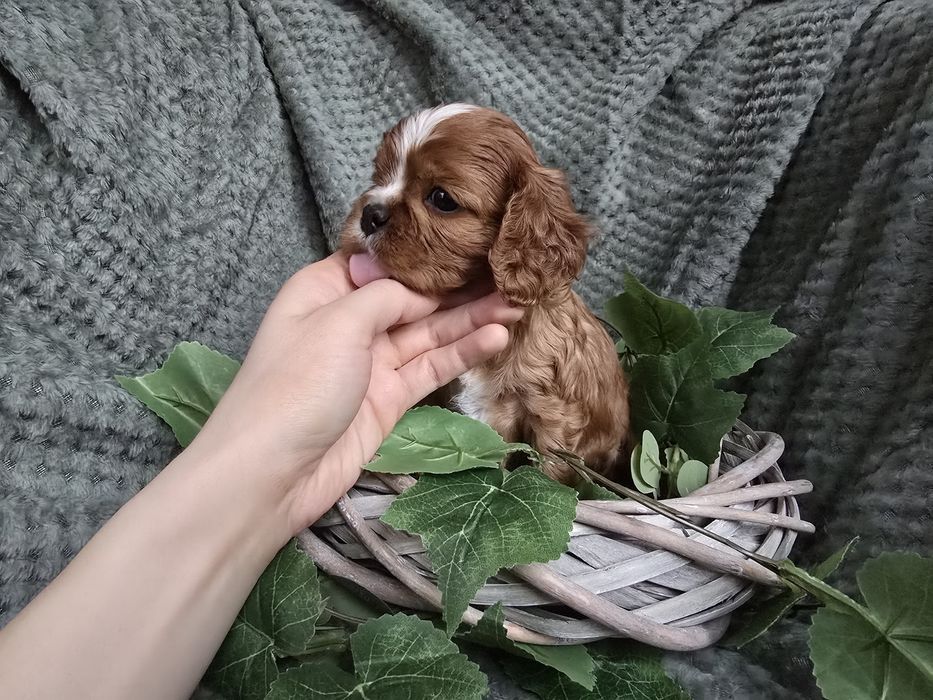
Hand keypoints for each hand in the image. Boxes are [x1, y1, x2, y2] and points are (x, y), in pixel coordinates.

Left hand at [191, 251, 521, 532]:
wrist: (271, 472)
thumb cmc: (295, 384)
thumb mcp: (338, 321)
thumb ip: (387, 296)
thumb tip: (423, 287)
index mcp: (325, 288)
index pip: (385, 262)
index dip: (427, 252)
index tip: (472, 238)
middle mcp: (350, 320)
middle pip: (413, 296)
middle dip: (459, 286)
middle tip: (510, 272)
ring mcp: (372, 361)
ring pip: (429, 332)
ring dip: (471, 318)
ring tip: (517, 302)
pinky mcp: (390, 398)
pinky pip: (431, 367)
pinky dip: (463, 352)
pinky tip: (496, 336)